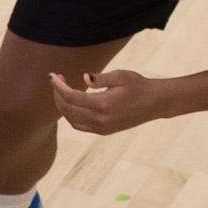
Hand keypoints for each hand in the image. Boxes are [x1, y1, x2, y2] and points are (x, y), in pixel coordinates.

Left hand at [50, 70, 170, 135]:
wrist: (155, 103)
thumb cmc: (138, 85)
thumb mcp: (121, 76)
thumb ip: (101, 78)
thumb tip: (84, 78)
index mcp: (103, 105)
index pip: (71, 97)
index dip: (58, 86)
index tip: (53, 75)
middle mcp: (100, 120)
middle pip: (68, 109)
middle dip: (58, 94)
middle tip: (57, 78)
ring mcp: (101, 128)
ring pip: (71, 120)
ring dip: (62, 105)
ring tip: (62, 89)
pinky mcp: (103, 131)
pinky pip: (80, 125)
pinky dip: (71, 115)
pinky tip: (72, 102)